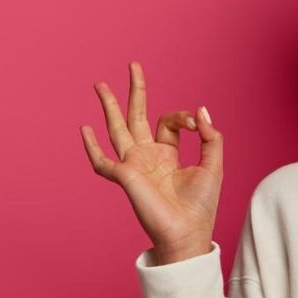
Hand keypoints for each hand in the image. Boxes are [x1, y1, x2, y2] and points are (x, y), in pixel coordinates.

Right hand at [80, 61, 222, 261]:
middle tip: (133, 65)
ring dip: (108, 106)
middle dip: (134, 91)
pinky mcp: (124, 177)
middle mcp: (148, 156)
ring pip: (117, 129)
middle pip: (137, 117)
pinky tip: (84, 128)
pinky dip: (92, 146)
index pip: (168, 122)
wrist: (188, 232)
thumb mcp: (213, 165)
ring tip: (100, 84)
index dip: (183, 117)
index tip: (197, 123)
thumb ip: (211, 137)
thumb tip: (201, 109)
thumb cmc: (201, 205)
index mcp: (168, 154)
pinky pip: (102, 161)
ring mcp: (134, 165)